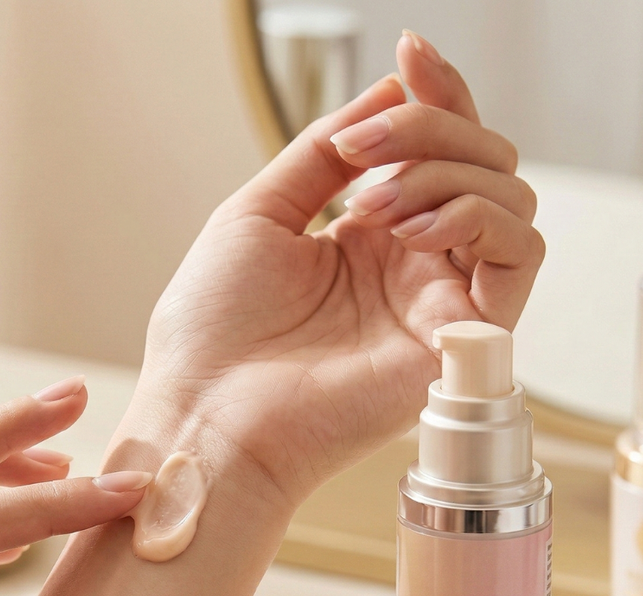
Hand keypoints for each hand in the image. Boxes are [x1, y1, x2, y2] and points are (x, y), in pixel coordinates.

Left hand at [137, 31, 543, 511]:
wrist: (205, 414)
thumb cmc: (212, 335)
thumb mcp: (256, 216)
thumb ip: (321, 157)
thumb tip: (388, 92)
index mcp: (364, 244)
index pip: (433, 155)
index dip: (434, 97)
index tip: (411, 54)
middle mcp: (409, 272)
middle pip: (479, 165)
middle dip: (429, 129)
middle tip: (360, 150)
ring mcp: (436, 305)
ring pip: (506, 200)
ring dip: (444, 172)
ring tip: (368, 204)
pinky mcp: (458, 344)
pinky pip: (518, 256)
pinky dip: (475, 217)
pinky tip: (407, 229)